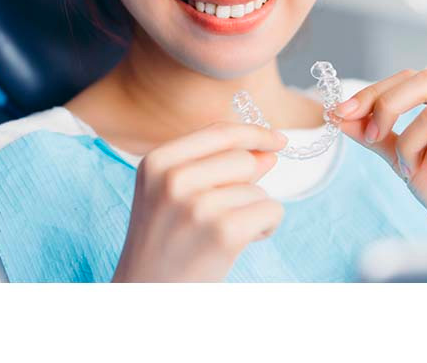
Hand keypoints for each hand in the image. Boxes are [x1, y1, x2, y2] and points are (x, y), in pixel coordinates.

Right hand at [111, 122, 287, 281]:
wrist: (147, 294)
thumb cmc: (166, 244)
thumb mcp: (174, 196)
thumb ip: (218, 168)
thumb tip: (269, 150)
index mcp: (156, 162)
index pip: (220, 131)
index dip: (255, 133)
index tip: (279, 140)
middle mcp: (172, 179)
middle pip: (243, 159)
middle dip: (248, 185)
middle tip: (223, 215)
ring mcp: (197, 205)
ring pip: (258, 189)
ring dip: (252, 212)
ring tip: (221, 235)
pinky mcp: (224, 231)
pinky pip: (271, 210)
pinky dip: (265, 227)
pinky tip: (238, 244)